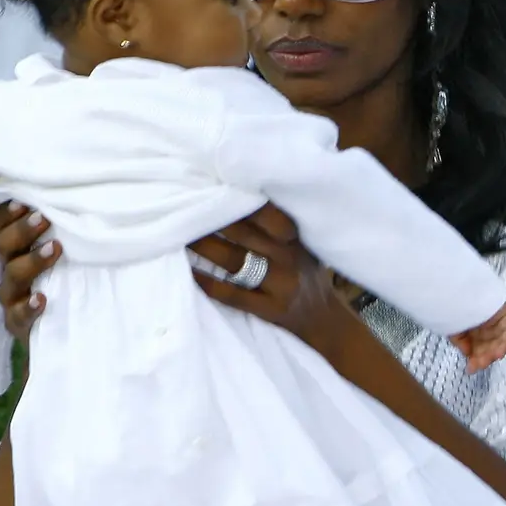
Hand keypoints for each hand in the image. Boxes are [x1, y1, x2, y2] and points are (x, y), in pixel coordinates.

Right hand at [0, 201, 62, 342]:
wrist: (64, 338)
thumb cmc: (68, 286)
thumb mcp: (65, 257)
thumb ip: (64, 233)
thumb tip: (90, 199)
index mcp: (14, 252)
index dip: (5, 213)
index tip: (25, 200)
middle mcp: (9, 272)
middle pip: (4, 247)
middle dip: (22, 230)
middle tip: (44, 218)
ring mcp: (13, 299)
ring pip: (11, 276)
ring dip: (32, 261)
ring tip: (56, 248)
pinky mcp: (21, 325)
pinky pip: (18, 316)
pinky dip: (29, 306)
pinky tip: (41, 299)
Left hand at [186, 204, 365, 360]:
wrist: (324, 318)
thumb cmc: (304, 273)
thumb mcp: (302, 245)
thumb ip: (278, 226)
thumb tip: (236, 197)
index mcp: (296, 238)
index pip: (265, 212)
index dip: (236, 199)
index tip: (210, 186)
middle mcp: (289, 258)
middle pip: (243, 234)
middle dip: (212, 220)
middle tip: (183, 207)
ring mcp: (281, 285)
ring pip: (235, 261)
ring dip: (204, 247)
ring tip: (181, 235)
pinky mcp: (271, 310)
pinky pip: (232, 294)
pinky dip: (209, 283)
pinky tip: (191, 273)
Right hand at [450, 302, 505, 372]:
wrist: (456, 289)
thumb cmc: (450, 307)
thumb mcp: (452, 328)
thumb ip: (461, 342)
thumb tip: (468, 354)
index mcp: (471, 321)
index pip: (476, 342)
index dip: (474, 356)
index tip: (470, 368)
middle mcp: (484, 319)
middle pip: (487, 343)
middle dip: (482, 357)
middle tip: (476, 367)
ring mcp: (495, 316)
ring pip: (497, 339)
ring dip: (492, 352)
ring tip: (485, 362)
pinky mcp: (505, 313)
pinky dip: (504, 344)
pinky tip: (497, 355)